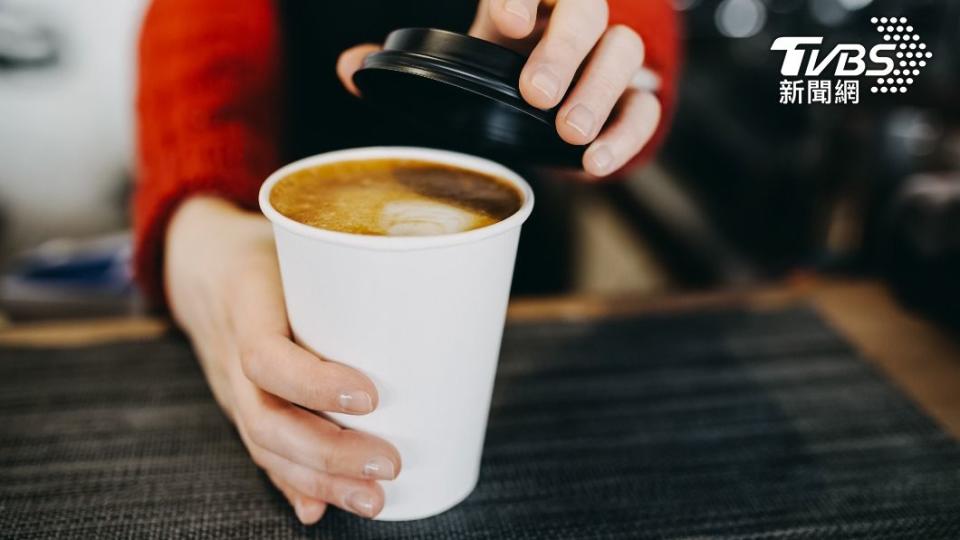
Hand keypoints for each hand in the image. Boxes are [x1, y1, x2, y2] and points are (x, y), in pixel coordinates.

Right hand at [164, 197, 401, 523]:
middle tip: (389, 463)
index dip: (314, 383)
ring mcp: (230, 386)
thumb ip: (347, 263)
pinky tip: (320, 510)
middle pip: (266, 419)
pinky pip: (261, 451)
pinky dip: (291, 484)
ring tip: (373, 499)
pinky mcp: (241, 404)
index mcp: (245, 301)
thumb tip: (429, 285)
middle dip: (329, 453)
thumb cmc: (266, 247)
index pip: (265, 355)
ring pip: (264, 445)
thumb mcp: (296, 239)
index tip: (371, 395)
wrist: (198, 262)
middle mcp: (229, 353)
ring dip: (320, 480)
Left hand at [337, 0, 659, 177]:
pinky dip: (627, 135)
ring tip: (570, 133)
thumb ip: (406, 63)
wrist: (545, 101)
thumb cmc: (498, 71)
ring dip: (599, 91)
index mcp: (525, 1)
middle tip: (536, 94)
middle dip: (564, 49)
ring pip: (625, 52)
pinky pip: (645, 108)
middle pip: (587, 10)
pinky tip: (595, 163)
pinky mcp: (630, 99)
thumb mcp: (455, 62)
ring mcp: (606, 57)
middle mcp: (571, 19)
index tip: (505, 22)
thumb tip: (349, 69)